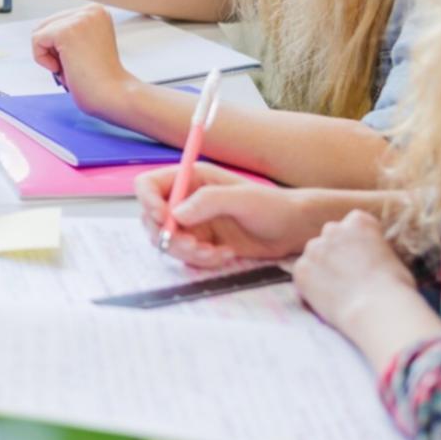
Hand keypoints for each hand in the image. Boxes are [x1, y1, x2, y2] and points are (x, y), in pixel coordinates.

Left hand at [29, 4, 136, 117]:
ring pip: (40, 31)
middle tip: (74, 66)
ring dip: (50, 56)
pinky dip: (42, 59)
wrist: (115, 95)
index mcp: (97, 12)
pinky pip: (36, 40)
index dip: (61, 47)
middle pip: (47, 24)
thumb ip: (69, 33)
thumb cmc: (99, 80)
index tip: (80, 61)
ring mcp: (79, 18)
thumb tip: (40, 32)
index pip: (59, 22)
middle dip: (54, 50)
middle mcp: (91, 10)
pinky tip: (62, 68)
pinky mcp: (66, 31)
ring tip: (72, 67)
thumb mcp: (85, 46)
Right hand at [135, 164, 316, 267]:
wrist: (292, 229)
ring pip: (168, 240)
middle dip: (169, 236)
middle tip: (193, 245)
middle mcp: (186, 199)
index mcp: (190, 179)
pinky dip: (201, 260)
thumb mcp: (242, 199)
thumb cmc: (272, 206)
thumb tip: (175, 214)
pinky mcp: (201, 242)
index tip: (164, 220)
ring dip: (187, 252)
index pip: (148, 185)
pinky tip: (225, 255)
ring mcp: (192, 222)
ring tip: (215, 253)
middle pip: (152, 218)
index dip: (148, 202)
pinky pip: (186, 255)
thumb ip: (208, 201)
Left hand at [294, 211, 414, 330]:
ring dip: (321, 265)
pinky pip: (302, 273)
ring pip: (314, 253)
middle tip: (348, 271)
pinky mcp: (300, 269)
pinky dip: (310, 282)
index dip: (358, 240)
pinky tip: (326, 295)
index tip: (364, 255)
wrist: (376, 308)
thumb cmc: (394, 287)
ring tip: (337, 286)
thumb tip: (370, 257)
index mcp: (359, 222)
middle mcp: (333, 229)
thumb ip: (373, 249)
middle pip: (331, 235)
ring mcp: (313, 249)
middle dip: (337, 249)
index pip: (354, 223)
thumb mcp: (392, 257)